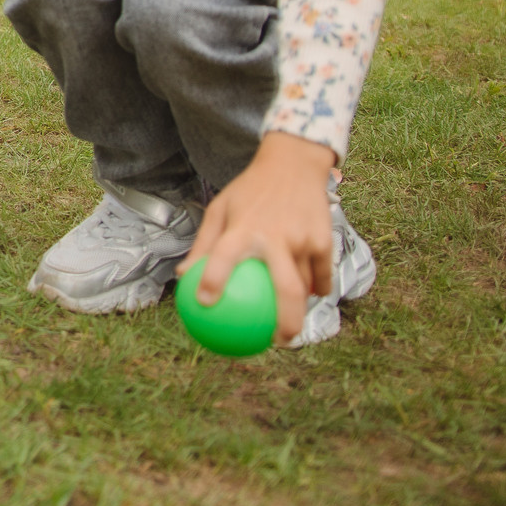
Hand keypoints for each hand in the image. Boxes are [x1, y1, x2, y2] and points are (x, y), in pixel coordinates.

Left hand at [177, 131, 337, 346]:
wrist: (293, 163)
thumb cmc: (249, 191)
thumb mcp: (220, 208)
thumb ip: (204, 244)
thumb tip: (182, 277)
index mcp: (243, 227)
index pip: (222, 257)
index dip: (211, 280)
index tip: (205, 305)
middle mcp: (275, 236)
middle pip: (286, 289)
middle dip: (286, 321)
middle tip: (276, 342)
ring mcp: (302, 239)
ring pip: (305, 286)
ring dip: (300, 310)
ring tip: (291, 329)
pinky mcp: (323, 239)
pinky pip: (321, 275)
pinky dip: (317, 288)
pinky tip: (312, 299)